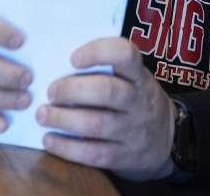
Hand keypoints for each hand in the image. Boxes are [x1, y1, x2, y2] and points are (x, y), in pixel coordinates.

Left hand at [37, 37, 174, 180]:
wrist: (166, 140)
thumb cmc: (135, 100)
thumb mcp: (133, 79)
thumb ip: (106, 70)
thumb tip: (56, 62)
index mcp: (139, 76)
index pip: (126, 54)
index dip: (98, 52)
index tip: (73, 58)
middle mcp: (139, 101)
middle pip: (106, 91)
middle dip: (72, 90)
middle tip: (50, 91)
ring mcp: (132, 131)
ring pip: (96, 124)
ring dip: (63, 119)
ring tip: (42, 115)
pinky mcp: (123, 157)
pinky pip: (93, 153)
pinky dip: (66, 147)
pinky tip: (49, 140)